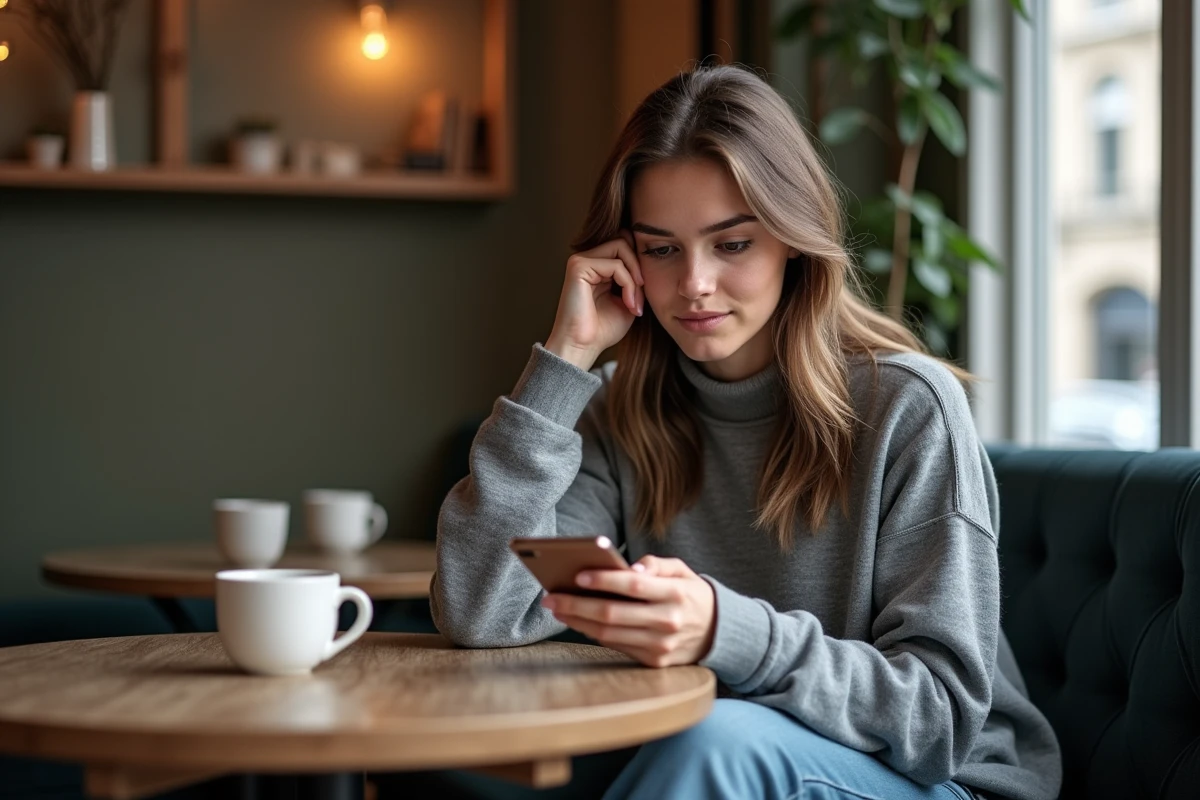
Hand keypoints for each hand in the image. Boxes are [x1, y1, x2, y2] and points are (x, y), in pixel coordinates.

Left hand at [540, 555, 715, 667]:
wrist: (718, 633)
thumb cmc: (691, 595)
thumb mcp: (682, 570)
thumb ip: (656, 564)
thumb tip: (629, 568)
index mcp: (676, 594)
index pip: (634, 585)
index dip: (605, 580)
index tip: (578, 575)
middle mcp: (668, 622)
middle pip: (613, 613)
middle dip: (577, 604)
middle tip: (551, 596)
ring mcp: (660, 646)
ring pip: (609, 634)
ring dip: (578, 621)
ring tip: (558, 608)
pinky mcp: (654, 662)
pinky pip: (616, 646)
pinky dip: (594, 633)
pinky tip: (578, 621)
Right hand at [544, 233, 643, 370]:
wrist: (583, 347)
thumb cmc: (603, 330)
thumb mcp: (628, 300)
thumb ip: (634, 280)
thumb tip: (649, 259)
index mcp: (596, 266)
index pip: (624, 245)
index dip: (640, 264)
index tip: (644, 295)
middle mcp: (586, 259)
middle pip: (625, 241)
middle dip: (639, 269)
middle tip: (641, 300)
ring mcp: (581, 261)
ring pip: (622, 247)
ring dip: (635, 277)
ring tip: (635, 304)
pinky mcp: (579, 266)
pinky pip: (616, 264)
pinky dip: (628, 284)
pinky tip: (629, 304)